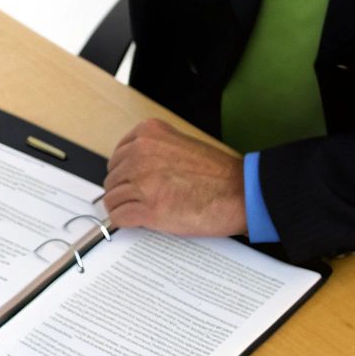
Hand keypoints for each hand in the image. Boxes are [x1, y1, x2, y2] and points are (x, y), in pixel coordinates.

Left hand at [101, 118, 246, 236]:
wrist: (241, 193)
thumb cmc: (219, 173)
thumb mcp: (180, 144)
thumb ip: (154, 150)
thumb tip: (132, 169)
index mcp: (149, 133)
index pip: (117, 155)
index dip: (124, 173)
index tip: (129, 182)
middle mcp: (141, 153)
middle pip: (113, 177)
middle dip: (123, 190)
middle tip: (137, 200)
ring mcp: (143, 181)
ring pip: (113, 198)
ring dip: (122, 207)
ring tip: (137, 212)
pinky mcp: (149, 209)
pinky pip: (120, 217)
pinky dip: (124, 222)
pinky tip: (135, 222)